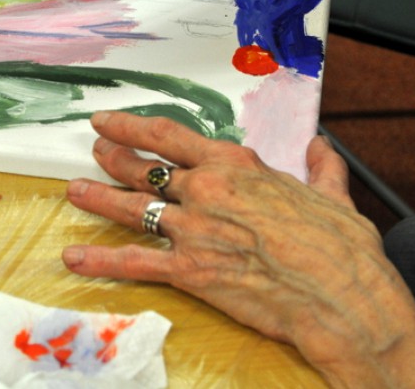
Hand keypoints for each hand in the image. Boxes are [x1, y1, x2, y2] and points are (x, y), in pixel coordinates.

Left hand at [62, 111, 414, 386]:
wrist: (340, 293)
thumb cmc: (340, 245)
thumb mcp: (333, 195)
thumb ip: (322, 166)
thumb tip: (322, 147)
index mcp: (236, 166)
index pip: (169, 136)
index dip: (132, 126)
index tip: (109, 121)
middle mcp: (206, 190)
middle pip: (144, 168)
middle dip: (114, 158)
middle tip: (95, 151)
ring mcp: (192, 229)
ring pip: (131, 208)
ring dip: (99, 198)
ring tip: (75, 190)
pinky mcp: (188, 271)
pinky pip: (134, 263)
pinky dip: (100, 261)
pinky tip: (75, 257)